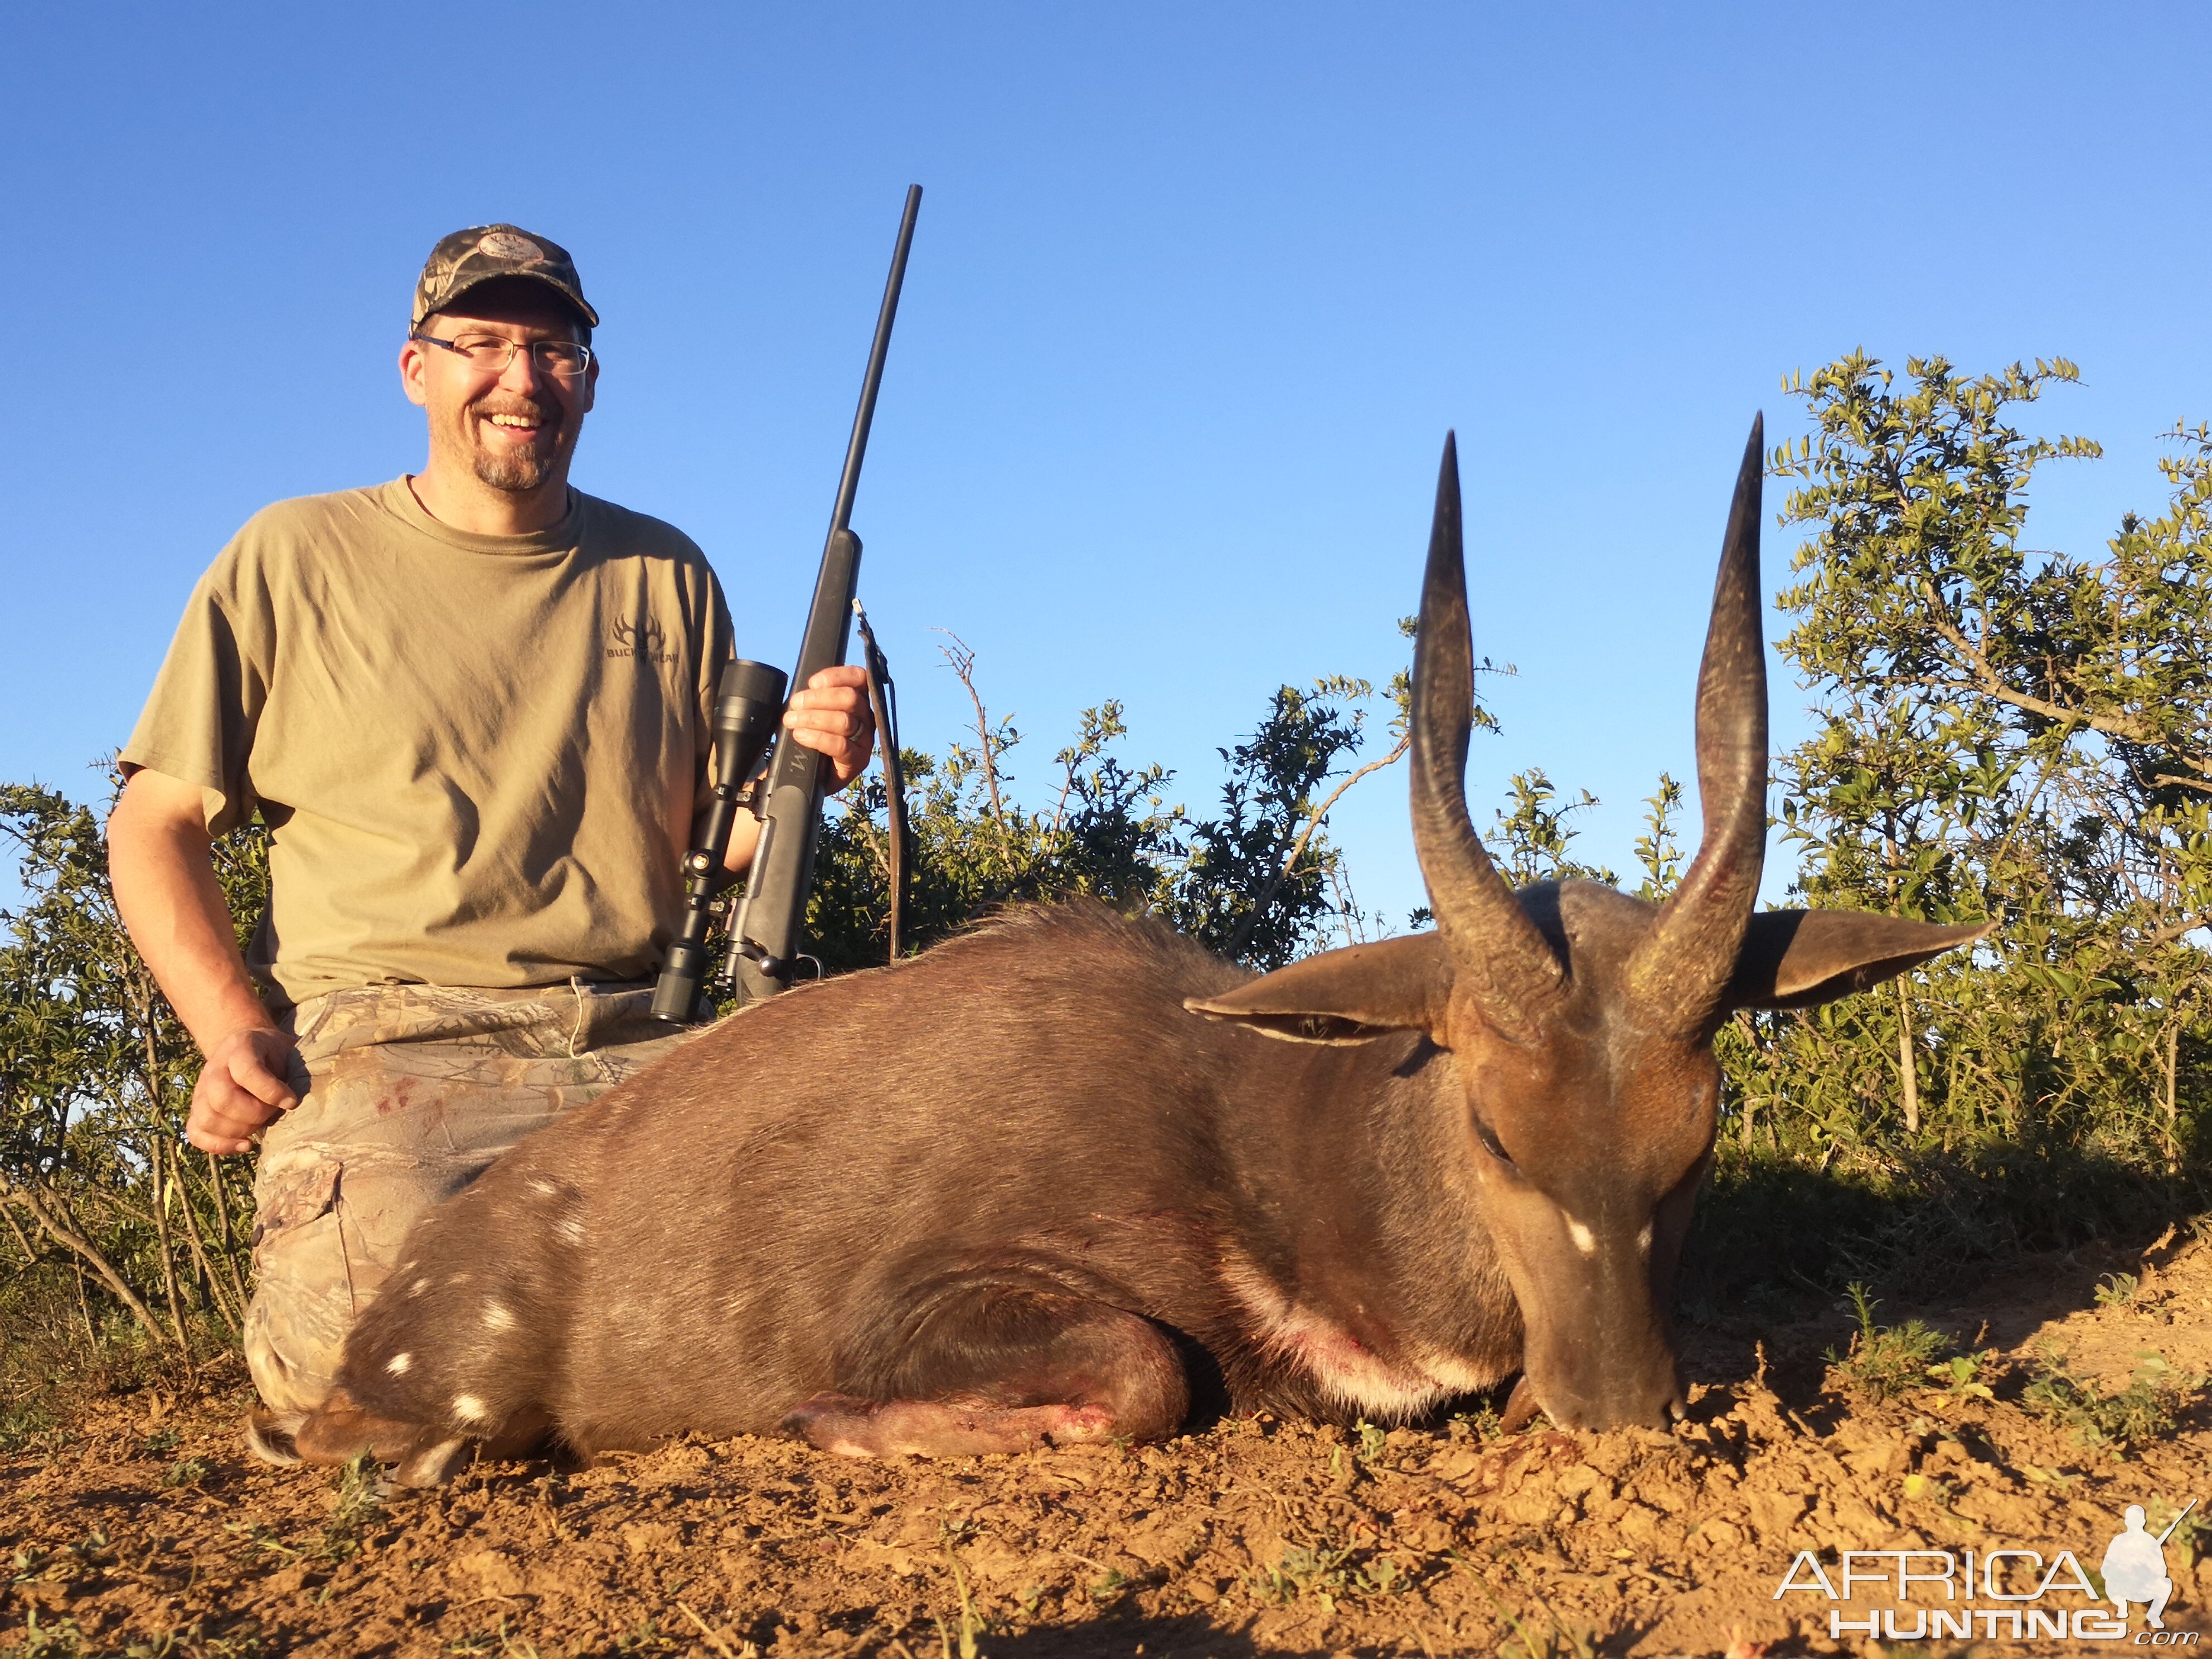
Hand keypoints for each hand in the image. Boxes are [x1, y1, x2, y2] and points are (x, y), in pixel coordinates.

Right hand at [186, 1025, 304, 1154]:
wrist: (248, 1050)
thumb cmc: (274, 1053)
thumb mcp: (286, 1049)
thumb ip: (293, 1069)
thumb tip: (296, 1101)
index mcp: (239, 1047)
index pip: (246, 1071)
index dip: (271, 1091)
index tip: (292, 1101)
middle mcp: (213, 1069)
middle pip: (222, 1100)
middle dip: (254, 1113)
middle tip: (273, 1112)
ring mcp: (201, 1091)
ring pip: (208, 1120)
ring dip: (239, 1130)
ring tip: (261, 1124)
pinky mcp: (197, 1111)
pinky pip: (197, 1133)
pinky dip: (220, 1145)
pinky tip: (246, 1144)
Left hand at [783, 664, 876, 789]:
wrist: (809, 775)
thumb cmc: (811, 738)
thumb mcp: (812, 712)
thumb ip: (813, 698)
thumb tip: (804, 690)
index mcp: (858, 700)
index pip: (859, 678)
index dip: (836, 676)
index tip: (813, 683)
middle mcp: (866, 718)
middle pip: (850, 698)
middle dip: (818, 698)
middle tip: (795, 704)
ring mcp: (864, 740)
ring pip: (844, 721)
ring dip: (812, 718)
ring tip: (792, 721)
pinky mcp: (858, 760)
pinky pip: (840, 745)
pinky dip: (817, 738)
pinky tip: (801, 736)